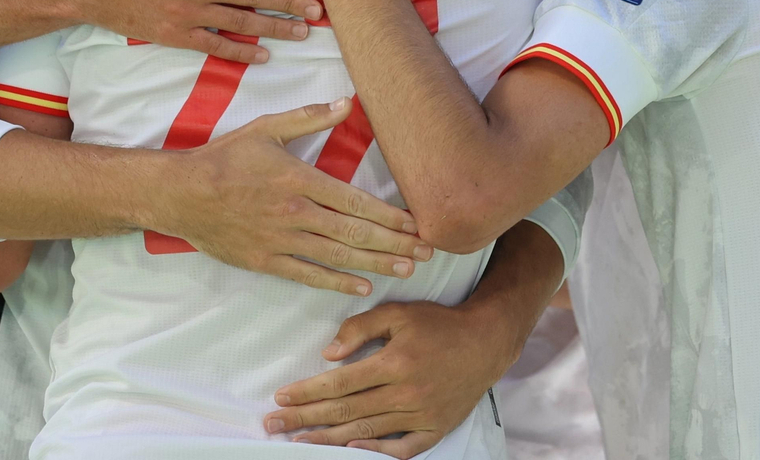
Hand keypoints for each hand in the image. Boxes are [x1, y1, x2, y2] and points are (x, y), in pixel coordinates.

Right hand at [161, 99, 433, 295]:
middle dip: (395, 244)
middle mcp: (295, 212)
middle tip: (428, 253)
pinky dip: (336, 282)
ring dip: (376, 264)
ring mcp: (280, 239)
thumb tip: (345, 102)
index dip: (390, 216)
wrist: (180, 193)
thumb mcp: (267, 128)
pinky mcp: (264, 260)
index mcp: (300, 179)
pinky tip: (362, 286)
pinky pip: (307, 274)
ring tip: (408, 270)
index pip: (355, 201)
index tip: (418, 224)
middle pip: (355, 232)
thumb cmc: (225, 157)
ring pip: (337, 256)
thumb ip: (309, 119)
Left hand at [265, 299, 516, 456]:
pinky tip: (349, 450)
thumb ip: (361, 328)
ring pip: (366, 432)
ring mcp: (421, 415)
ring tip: (298, 442)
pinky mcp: (435, 429)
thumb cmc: (439, 323)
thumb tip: (329, 355)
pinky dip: (375, 452)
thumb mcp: (399, 313)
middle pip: (346, 411)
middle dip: (305, 418)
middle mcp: (406, 393)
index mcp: (395, 362)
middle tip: (273, 424)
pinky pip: (401, 450)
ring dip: (328, 438)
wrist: (486, 342)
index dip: (308, 391)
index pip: (340, 382)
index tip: (281, 396)